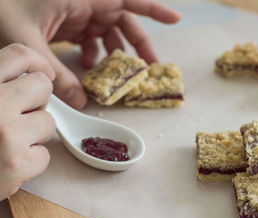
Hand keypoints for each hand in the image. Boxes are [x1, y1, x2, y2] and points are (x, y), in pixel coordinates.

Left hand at [0, 0, 180, 108]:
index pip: (125, 0)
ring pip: (110, 31)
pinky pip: (93, 38)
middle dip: (137, 44)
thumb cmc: (0, 9)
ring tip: (118, 77)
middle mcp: (83, 1)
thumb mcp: (26, 41)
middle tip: (148, 69)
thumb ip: (54, 72)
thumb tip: (80, 103)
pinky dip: (97, 54)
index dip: (153, 9)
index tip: (176, 19)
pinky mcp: (70, 22)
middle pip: (123, 20)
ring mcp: (77, 12)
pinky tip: (89, 69)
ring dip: (116, 54)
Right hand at [0, 44, 55, 200]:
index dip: (37, 63)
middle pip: (42, 86)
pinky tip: (7, 165)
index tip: (44, 73)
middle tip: (18, 116)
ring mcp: (6, 133)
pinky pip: (44, 155)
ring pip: (48, 122)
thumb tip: (33, 70)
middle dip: (36, 102)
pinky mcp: (16, 163)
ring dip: (33, 134)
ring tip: (7, 144)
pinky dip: (30, 163)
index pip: (19, 55)